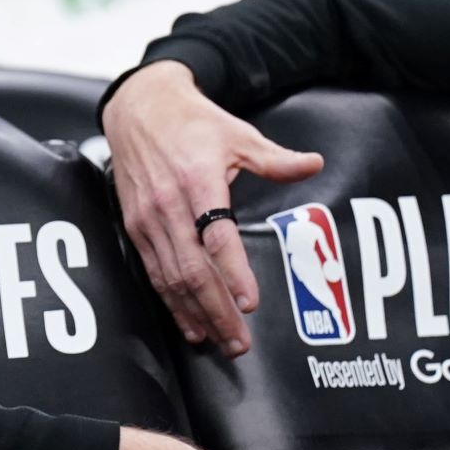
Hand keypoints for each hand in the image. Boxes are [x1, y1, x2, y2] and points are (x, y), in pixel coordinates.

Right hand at [101, 61, 322, 356]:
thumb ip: (276, 158)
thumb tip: (313, 164)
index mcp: (198, 181)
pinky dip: (170, 302)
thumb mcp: (237, 134)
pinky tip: (188, 322)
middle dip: (217, 310)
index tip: (249, 302)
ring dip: (195, 313)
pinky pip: (153, 272)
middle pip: (193, 269)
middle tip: (239, 341)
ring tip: (217, 341)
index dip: (233, 273)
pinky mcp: (135, 226)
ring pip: (171, 278)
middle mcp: (169, 204)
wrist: (138, 107)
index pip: (217, 236)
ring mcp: (148, 218)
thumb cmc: (190, 122)